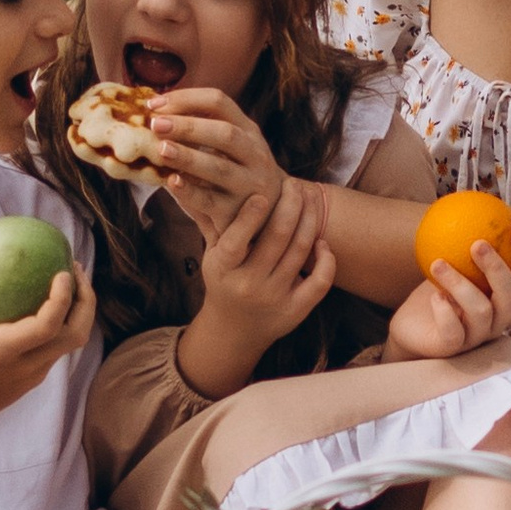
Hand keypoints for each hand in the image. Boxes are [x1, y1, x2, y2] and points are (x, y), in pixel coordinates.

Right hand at [0, 253, 95, 509]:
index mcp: (4, 353)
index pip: (50, 325)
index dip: (64, 297)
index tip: (63, 270)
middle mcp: (27, 367)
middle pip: (77, 335)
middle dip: (85, 300)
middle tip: (75, 268)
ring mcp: (33, 377)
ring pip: (72, 344)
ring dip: (78, 312)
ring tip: (67, 281)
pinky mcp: (32, 381)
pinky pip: (57, 349)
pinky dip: (63, 324)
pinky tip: (47, 304)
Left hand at [144, 85, 281, 245]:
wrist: (263, 220)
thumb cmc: (232, 177)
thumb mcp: (228, 149)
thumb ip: (199, 132)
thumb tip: (151, 113)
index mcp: (248, 131)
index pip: (219, 102)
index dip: (186, 99)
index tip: (153, 104)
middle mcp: (254, 155)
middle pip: (225, 133)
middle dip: (188, 126)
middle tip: (156, 124)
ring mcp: (249, 185)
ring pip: (219, 167)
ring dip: (188, 156)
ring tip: (161, 150)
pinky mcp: (238, 212)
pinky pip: (211, 200)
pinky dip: (189, 191)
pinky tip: (171, 181)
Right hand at [176, 174, 337, 396]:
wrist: (235, 330)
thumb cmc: (224, 280)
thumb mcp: (211, 254)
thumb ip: (209, 220)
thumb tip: (184, 179)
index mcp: (223, 268)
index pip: (236, 240)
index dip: (250, 217)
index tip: (262, 193)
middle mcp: (248, 284)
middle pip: (277, 237)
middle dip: (290, 205)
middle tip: (294, 184)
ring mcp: (274, 298)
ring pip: (300, 251)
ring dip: (310, 220)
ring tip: (311, 198)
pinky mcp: (296, 311)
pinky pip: (320, 281)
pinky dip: (326, 258)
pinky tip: (322, 242)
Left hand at [385, 221, 510, 360]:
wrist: (413, 328)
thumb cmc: (441, 291)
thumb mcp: (457, 264)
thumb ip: (471, 243)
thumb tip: (477, 202)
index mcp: (510, 299)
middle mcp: (501, 319)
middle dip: (498, 268)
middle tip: (478, 244)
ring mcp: (479, 336)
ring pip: (482, 311)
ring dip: (460, 284)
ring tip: (438, 263)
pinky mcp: (454, 348)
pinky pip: (454, 331)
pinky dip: (444, 311)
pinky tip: (435, 295)